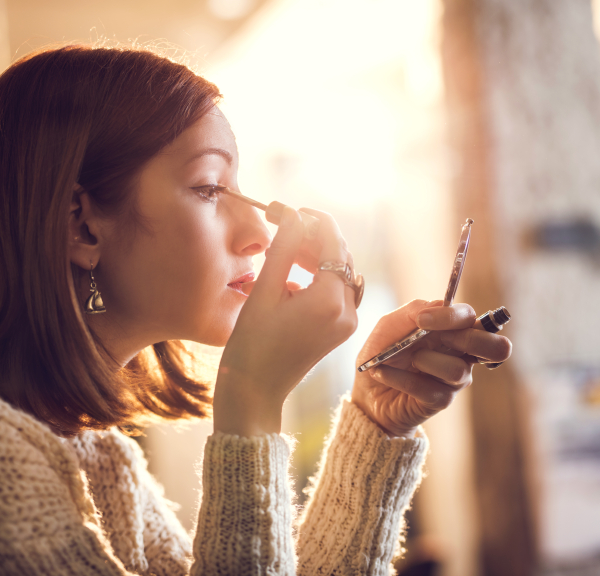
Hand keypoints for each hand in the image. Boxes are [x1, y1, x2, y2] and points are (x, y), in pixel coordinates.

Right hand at [214, 207, 357, 435]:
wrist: (255, 390)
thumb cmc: (252, 344)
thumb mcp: (264, 290)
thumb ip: (284, 248)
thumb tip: (294, 215)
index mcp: (329, 301)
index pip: (333, 244)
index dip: (315, 221)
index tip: (292, 209)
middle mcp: (347, 311)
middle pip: (340, 257)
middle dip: (315, 237)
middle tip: (284, 224)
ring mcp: (347, 322)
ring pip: (340, 273)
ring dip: (318, 255)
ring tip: (286, 247)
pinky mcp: (340, 329)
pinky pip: (336, 290)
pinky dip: (319, 276)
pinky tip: (292, 273)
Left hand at [352, 300, 511, 437]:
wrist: (367, 389)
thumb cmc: (384, 351)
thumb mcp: (392, 324)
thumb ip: (416, 310)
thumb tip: (441, 305)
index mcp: (454, 330)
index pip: (473, 319)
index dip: (455, 317)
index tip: (422, 320)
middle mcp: (462, 354)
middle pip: (498, 348)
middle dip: (468, 339)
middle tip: (436, 339)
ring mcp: (455, 380)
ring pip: (457, 370)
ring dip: (423, 361)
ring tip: (402, 360)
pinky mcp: (441, 400)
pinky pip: (429, 389)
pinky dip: (400, 379)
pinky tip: (384, 373)